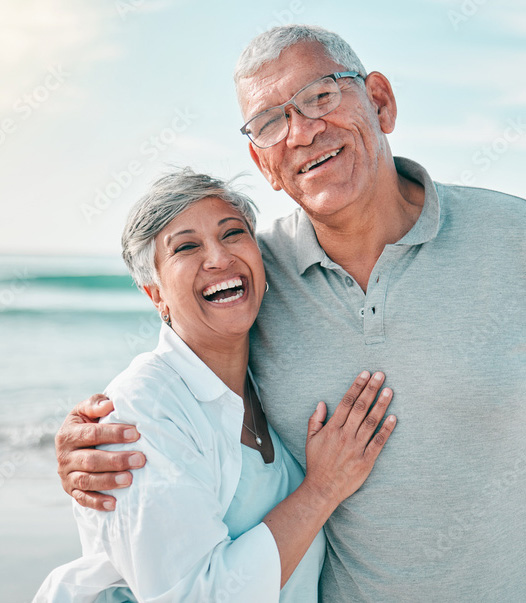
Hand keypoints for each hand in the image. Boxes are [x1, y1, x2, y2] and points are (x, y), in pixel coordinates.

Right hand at [55, 394, 145, 510]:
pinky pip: (82, 499)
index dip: (114, 434)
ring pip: (87, 481)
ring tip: (130, 479)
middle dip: (117, 460)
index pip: (91, 434)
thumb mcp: (87, 409)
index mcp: (68, 433)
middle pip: (91, 460)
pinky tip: (114, 504)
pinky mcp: (71, 490)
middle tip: (140, 459)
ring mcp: (66, 475)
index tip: (136, 434)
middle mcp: (64, 456)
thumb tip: (109, 405)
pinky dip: (97, 503)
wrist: (76, 442)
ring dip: (109, 481)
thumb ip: (96, 404)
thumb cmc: (88, 421)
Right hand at [304, 371, 395, 509]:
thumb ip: (315, 420)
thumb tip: (322, 403)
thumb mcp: (310, 440)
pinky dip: (387, 429)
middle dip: (371, 389)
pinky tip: (394, 417)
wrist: (322, 489)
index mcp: (332, 428)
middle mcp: (345, 435)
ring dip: (381, 405)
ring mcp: (356, 448)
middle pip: (360, 408)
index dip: (357, 386)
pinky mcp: (366, 460)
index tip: (365, 374)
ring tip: (389, 391)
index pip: (346, 402)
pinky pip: (379, 442)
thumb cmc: (317, 463)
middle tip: (381, 375)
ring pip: (371, 422)